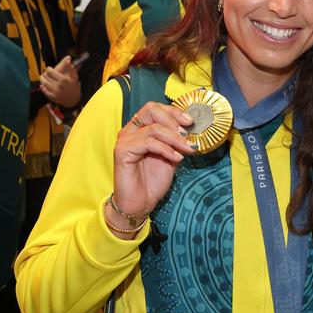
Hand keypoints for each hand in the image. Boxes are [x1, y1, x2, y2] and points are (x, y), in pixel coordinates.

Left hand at [39, 55, 81, 108]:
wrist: (73, 99)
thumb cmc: (73, 85)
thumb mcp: (73, 75)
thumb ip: (69, 66)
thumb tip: (68, 57)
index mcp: (64, 79)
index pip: (50, 71)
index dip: (49, 69)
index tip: (50, 69)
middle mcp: (59, 86)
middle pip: (45, 76)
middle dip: (45, 74)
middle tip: (46, 73)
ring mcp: (55, 92)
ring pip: (43, 82)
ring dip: (42, 79)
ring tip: (44, 78)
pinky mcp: (52, 97)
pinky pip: (43, 90)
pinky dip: (42, 87)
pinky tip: (43, 85)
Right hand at [112, 102, 196, 231]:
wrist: (140, 203)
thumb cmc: (152, 182)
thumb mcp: (170, 158)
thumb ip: (176, 143)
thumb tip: (190, 131)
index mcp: (139, 130)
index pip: (154, 108)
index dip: (174, 112)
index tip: (190, 122)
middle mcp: (130, 131)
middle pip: (151, 110)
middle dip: (173, 120)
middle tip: (187, 134)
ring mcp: (125, 140)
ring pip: (154, 128)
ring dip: (175, 138)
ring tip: (187, 149)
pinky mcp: (122, 151)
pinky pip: (148, 143)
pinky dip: (166, 149)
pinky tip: (176, 158)